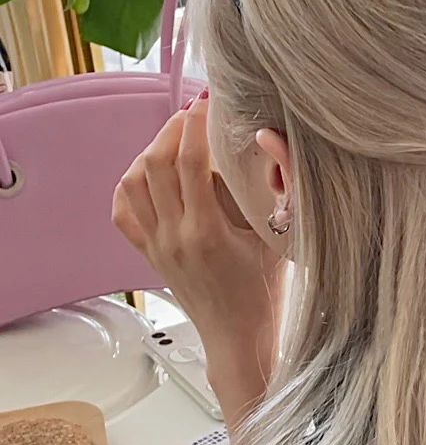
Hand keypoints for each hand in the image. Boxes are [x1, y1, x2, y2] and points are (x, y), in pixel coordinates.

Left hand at [112, 94, 284, 375]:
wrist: (239, 340)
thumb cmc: (266, 296)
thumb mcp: (282, 241)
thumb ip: (283, 189)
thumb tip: (271, 140)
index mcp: (206, 233)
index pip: (190, 164)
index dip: (196, 126)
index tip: (207, 104)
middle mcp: (174, 238)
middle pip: (155, 165)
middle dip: (172, 131)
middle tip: (192, 116)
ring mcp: (157, 247)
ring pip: (132, 184)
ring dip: (150, 154)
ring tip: (174, 141)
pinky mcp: (150, 255)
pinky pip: (123, 212)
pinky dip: (130, 186)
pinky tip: (150, 175)